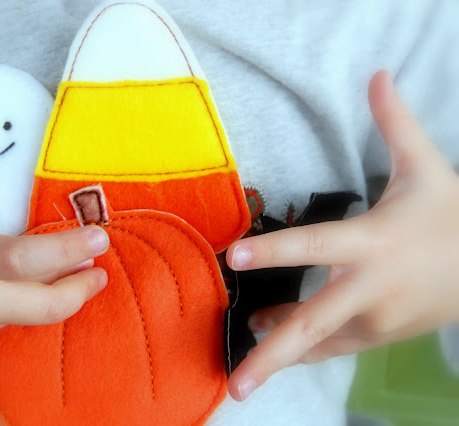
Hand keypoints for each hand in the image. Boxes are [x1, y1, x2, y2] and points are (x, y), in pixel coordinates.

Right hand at [0, 82, 108, 357]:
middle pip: (41, 305)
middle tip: (101, 266)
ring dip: (51, 298)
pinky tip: (22, 291)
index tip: (98, 238)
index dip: (66, 251)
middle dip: (78, 288)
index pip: (21, 259)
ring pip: (22, 317)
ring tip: (71, 276)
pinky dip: (17, 308)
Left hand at [225, 71, 458, 400]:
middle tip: (235, 381)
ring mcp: (373, 320)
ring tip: (239, 371)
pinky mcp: (376, 337)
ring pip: (317, 343)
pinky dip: (299, 351)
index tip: (235, 256)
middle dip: (271, 353)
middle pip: (313, 321)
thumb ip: (394, 124)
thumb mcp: (425, 168)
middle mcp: (368, 287)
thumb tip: (378, 75)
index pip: (316, 245)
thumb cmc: (448, 218)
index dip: (276, 250)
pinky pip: (330, 348)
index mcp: (373, 242)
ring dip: (276, 355)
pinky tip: (269, 345)